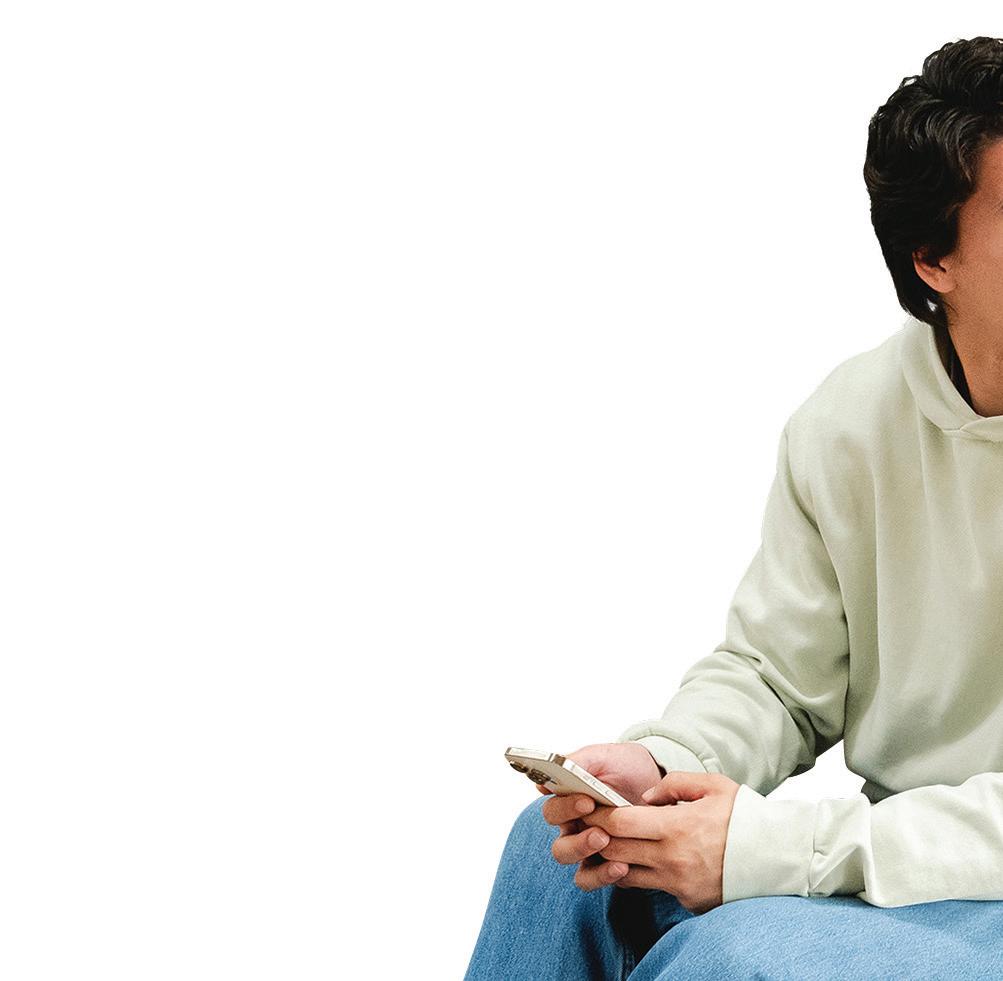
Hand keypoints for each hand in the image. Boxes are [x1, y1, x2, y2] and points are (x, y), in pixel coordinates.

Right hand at [536, 742, 663, 889]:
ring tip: (609, 845)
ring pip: (574, 866)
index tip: (587, 802)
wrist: (654, 779)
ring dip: (588, 857)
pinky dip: (603, 876)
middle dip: (578, 842)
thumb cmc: (624, 766)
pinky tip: (622, 866)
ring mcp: (588, 848)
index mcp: (566, 802)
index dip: (565, 809)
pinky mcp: (606, 864)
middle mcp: (573, 828)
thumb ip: (578, 761)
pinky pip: (592, 879)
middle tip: (601, 833)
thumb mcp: (603, 757)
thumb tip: (552, 771)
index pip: (552, 811)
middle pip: (560, 847)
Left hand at [580, 771, 740, 914]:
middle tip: (588, 825)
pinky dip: (636, 874)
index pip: (619, 824)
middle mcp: (672, 859)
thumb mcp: (712, 785)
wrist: (778, 857)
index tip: (588, 807)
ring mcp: (678, 883)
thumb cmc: (744, 817)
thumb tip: (645, 798)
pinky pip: (650, 887)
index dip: (598, 815)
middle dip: (596, 837)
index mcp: (677, 827)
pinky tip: (634, 859)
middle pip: (614, 851)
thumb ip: (673, 784)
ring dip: (611, 859)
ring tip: (606, 843)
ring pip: (625, 874)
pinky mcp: (686, 900)